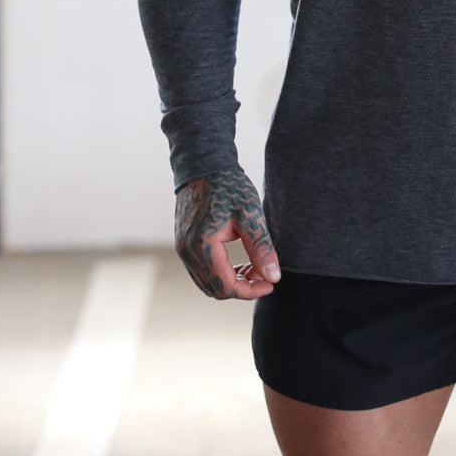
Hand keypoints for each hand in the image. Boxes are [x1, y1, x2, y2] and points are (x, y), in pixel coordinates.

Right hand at [174, 167, 281, 299]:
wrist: (204, 164)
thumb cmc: (229, 186)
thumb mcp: (250, 214)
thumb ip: (261, 247)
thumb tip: (273, 277)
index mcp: (203, 246)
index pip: (227, 287)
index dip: (250, 291)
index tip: (270, 283)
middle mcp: (187, 252)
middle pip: (215, 289)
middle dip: (242, 287)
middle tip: (264, 274)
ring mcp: (182, 248)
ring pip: (207, 282)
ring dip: (231, 281)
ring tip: (254, 267)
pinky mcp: (183, 243)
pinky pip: (201, 270)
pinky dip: (220, 272)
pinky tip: (238, 262)